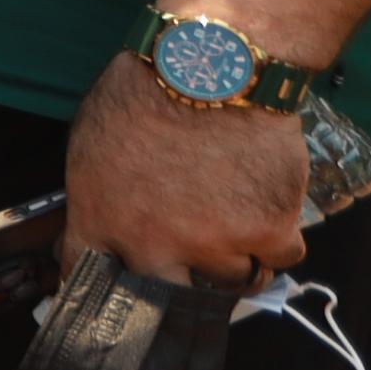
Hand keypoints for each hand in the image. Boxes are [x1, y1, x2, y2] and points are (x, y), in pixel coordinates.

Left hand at [64, 52, 311, 288]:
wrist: (214, 65)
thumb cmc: (145, 91)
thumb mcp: (91, 144)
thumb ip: (96, 197)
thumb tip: (96, 229)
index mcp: (101, 222)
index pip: (88, 280)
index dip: (103, 291)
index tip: (115, 297)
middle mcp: (155, 245)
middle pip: (166, 304)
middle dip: (178, 294)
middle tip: (191, 273)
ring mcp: (215, 244)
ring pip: (231, 281)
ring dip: (236, 260)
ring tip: (236, 223)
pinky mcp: (269, 231)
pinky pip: (282, 257)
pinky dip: (280, 239)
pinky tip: (270, 209)